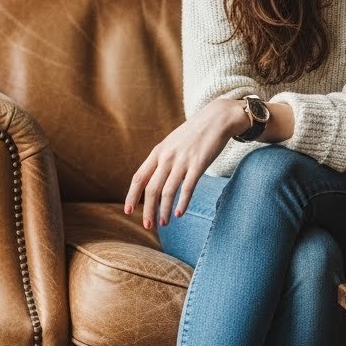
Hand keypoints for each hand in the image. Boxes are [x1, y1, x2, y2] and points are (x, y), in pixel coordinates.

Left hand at [125, 98, 243, 228]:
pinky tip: (179, 213)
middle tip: (148, 226)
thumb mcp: (172, 144)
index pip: (139, 178)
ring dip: (164, 210)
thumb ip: (162, 160)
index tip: (128, 211)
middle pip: (151, 189)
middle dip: (148, 210)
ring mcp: (182, 161)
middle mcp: (167, 157)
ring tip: (164, 223)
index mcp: (158, 152)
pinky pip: (187, 188)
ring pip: (167, 191)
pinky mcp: (198, 164)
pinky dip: (182, 202)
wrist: (216, 118)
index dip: (132, 196)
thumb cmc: (194, 134)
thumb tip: (154, 181)